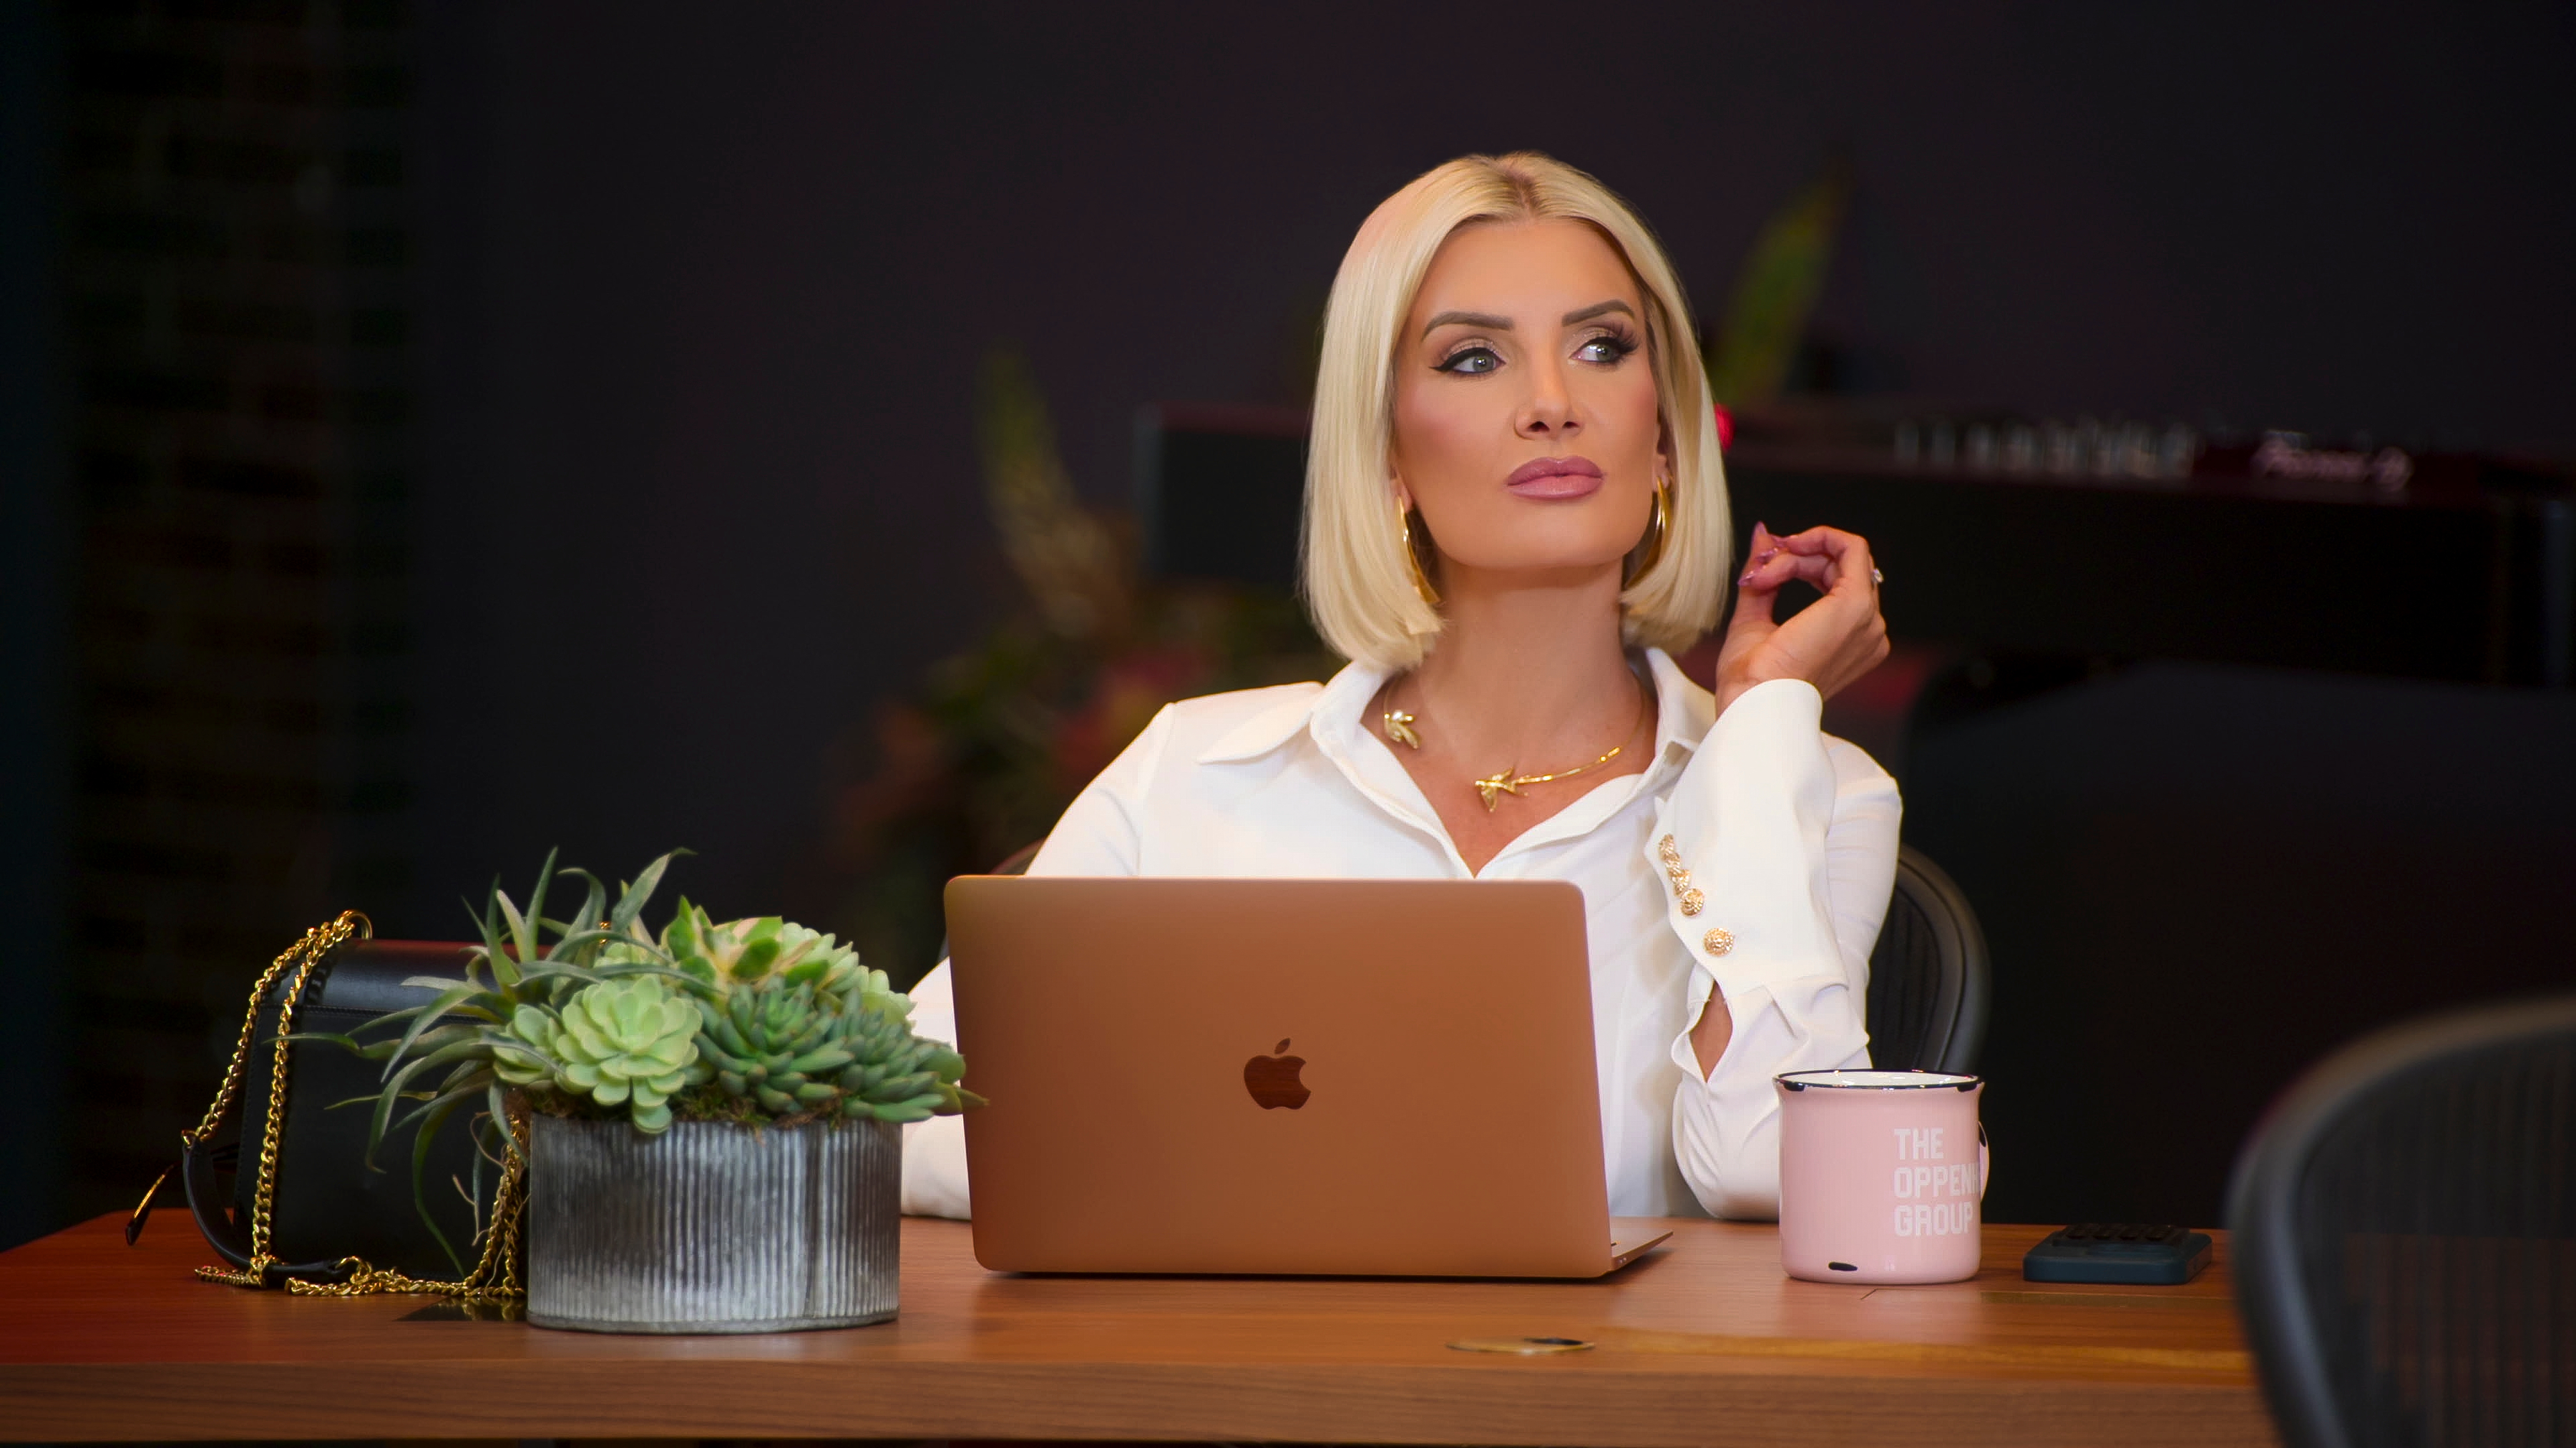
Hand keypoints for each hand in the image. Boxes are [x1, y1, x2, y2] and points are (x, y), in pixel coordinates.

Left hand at [1711, 522, 1889, 715]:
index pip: (1835, 584)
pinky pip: (1850, 548)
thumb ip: (1765, 574)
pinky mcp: (1855, 605)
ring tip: (1762, 577)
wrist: (1754, 704)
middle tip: (1758, 572)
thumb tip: (1763, 534)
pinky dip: (1817, 538)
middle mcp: (1868, 632)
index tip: (1764, 567)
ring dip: (1795, 556)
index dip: (1799, 565)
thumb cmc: (1752, 681)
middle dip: (1793, 559)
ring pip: (1840, 557)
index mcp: (1851, 641)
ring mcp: (1866, 619)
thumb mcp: (1753, 616)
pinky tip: (1787, 551)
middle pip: (1838, 568)